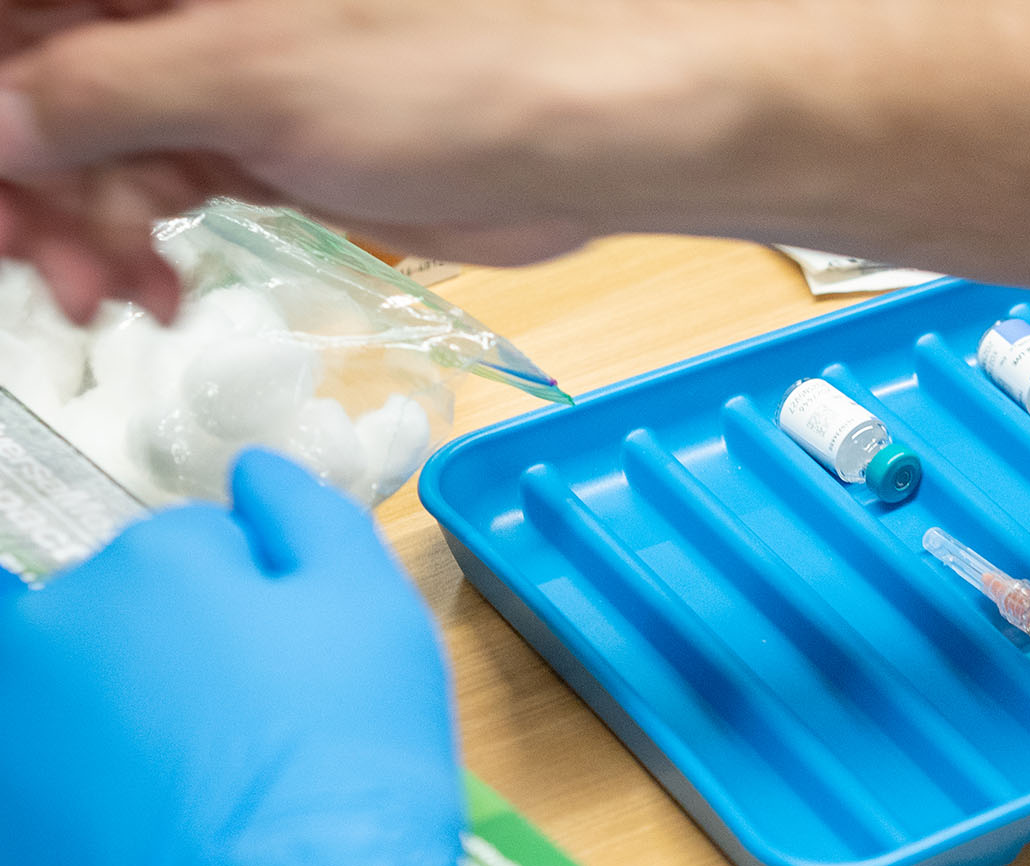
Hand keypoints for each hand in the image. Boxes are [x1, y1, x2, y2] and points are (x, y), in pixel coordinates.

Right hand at [0, 0, 743, 318]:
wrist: (593, 137)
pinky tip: (148, 289)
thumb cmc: (465, 71)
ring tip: (105, 294)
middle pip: (43, 77)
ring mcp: (224, 70)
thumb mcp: (253, 75)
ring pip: (91, 141)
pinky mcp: (265, 138)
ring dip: (79, 226)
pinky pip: (159, 185)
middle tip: (39, 258)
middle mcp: (183, 4)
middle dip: (28, 174)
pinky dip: (140, 239)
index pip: (23, 13)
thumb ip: (101, 90)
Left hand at [0, 450, 516, 865]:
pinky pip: (32, 790)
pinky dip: (69, 804)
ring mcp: (1, 736)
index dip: (263, 605)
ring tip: (187, 807)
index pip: (201, 549)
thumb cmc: (349, 776)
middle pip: (119, 619)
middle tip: (251, 746)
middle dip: (175, 659)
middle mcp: (47, 628)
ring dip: (112, 728)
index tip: (299, 674)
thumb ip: (312, 519)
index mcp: (152, 563)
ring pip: (63, 703)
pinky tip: (130, 851)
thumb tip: (255, 472)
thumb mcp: (377, 617)